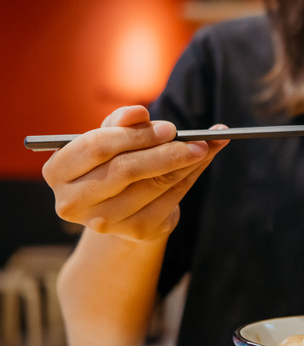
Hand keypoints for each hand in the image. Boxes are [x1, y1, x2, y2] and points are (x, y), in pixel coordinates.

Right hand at [42, 105, 228, 241]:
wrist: (124, 207)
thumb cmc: (113, 162)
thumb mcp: (111, 138)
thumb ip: (122, 122)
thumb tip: (138, 113)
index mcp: (58, 170)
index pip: (97, 147)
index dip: (135, 135)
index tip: (169, 127)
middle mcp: (73, 201)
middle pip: (126, 169)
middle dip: (164, 151)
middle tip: (194, 139)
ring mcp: (103, 221)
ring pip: (153, 185)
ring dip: (184, 163)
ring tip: (204, 147)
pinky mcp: (135, 231)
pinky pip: (170, 199)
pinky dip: (190, 177)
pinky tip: (202, 162)